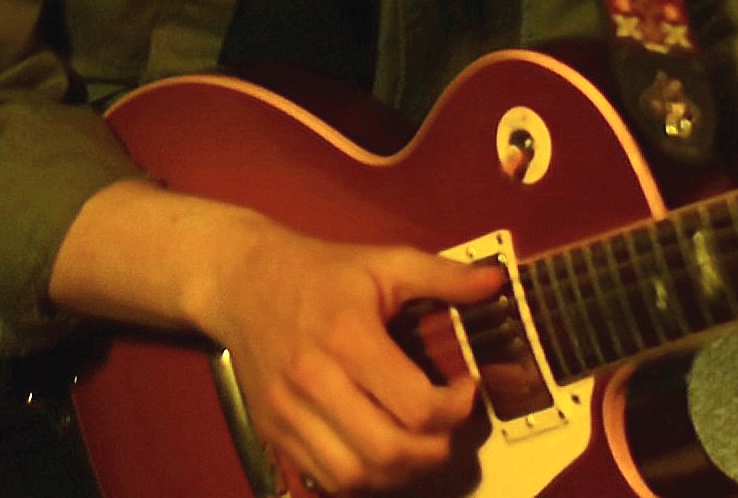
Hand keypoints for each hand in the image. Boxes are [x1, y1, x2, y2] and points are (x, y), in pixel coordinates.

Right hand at [189, 220, 503, 493]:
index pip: (416, 405)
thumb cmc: (320, 272)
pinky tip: (381, 457)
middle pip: (387, 451)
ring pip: (354, 476)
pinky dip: (361, 480)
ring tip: (419, 447)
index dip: (456, 410)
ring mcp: (288, 413)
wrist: (241, 280)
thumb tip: (496, 282)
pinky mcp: (273, 432)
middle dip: (434, 451)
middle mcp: (314, 381)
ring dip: (400, 474)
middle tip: (449, 430)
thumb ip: (444, 275)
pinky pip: (324, 480)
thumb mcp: (384, 261)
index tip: (467, 390)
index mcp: (348, 337)